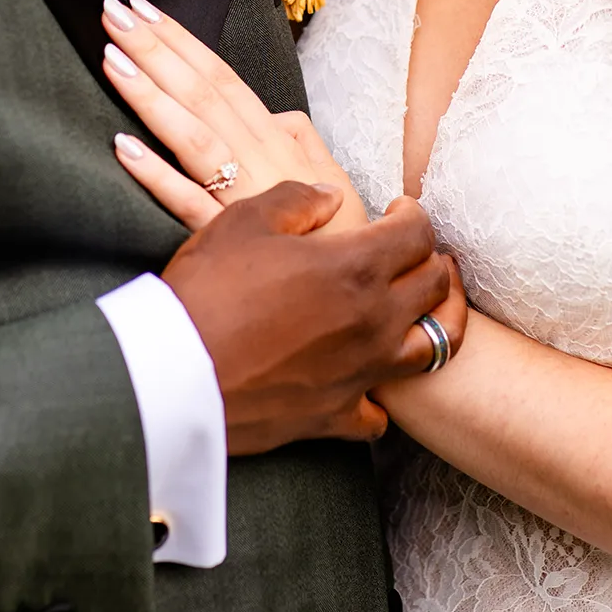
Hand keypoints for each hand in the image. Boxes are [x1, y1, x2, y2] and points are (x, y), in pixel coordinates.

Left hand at [100, 0, 368, 229]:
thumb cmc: (343, 238)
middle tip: (113, 13)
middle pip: (202, 93)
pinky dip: (155, 173)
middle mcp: (259, 157)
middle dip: (157, 50)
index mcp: (277, 140)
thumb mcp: (331, 178)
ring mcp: (243, 195)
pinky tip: (122, 147)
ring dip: (151, 95)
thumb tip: (277, 115)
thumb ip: (301, 139)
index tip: (144, 9)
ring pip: (193, 135)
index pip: (223, 78)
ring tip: (112, 59)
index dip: (184, 42)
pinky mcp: (228, 238)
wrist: (364, 291)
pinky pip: (187, 201)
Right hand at [158, 179, 467, 451]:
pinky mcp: (337, 416)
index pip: (417, 234)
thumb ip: (297, 199)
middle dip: (432, 259)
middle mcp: (372, 321)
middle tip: (416, 250)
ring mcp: (360, 373)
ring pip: (435, 347)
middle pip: (435, 284)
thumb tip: (332, 196)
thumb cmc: (205, 290)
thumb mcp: (244, 220)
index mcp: (355, 267)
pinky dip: (382, 395)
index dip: (413, 214)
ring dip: (439, 320)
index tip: (397, 210)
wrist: (172, 374)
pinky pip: (381, 413)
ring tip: (427, 306)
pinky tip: (371, 378)